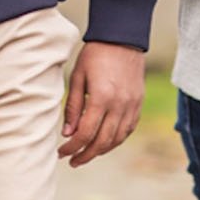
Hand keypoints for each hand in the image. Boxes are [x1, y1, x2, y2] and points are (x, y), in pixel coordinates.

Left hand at [59, 41, 143, 166]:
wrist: (122, 38)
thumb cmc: (95, 54)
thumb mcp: (77, 76)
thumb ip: (73, 106)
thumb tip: (67, 133)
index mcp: (101, 98)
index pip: (85, 133)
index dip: (71, 147)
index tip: (61, 152)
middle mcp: (119, 105)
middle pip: (102, 142)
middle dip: (85, 155)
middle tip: (72, 160)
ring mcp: (132, 106)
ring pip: (117, 139)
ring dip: (100, 150)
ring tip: (86, 153)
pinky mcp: (139, 104)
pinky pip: (128, 129)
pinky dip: (116, 140)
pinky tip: (104, 142)